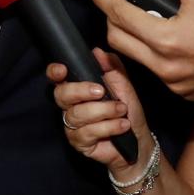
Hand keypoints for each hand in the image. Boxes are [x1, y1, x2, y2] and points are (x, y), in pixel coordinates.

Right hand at [47, 49, 150, 174]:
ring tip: (122, 110)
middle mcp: (70, 106)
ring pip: (77, 114)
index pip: (57, 79)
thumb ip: (111, 68)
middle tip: (101, 91)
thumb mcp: (123, 85)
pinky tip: (122, 125)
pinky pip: (88, 132)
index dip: (54, 73)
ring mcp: (72, 126)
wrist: (139, 141)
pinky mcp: (79, 142)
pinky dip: (108, 127)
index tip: (63, 70)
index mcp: (77, 89)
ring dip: (103, 110)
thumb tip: (98, 51)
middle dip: (81, 91)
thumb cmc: (128, 111)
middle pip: (61, 95)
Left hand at [87, 0, 193, 99]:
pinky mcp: (186, 93)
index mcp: (166, 41)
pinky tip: (168, 39)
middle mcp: (165, 68)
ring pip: (137, 57)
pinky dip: (155, 54)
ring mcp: (175, 84)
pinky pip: (158, 71)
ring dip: (134, 36)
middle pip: (118, 40)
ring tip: (145, 17)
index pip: (118, 15)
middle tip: (117, 1)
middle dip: (112, 18)